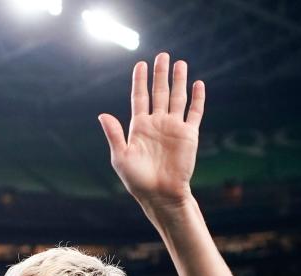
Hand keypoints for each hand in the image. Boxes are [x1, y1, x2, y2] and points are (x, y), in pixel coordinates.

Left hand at [98, 53, 203, 223]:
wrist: (161, 195)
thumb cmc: (137, 181)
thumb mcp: (121, 158)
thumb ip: (114, 135)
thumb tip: (102, 115)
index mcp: (139, 127)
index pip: (140, 97)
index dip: (140, 81)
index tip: (140, 64)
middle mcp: (157, 124)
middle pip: (159, 92)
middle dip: (160, 74)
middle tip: (162, 55)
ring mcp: (174, 127)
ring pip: (177, 98)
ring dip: (178, 81)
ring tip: (180, 63)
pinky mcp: (189, 135)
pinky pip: (195, 113)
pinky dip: (197, 98)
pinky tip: (198, 84)